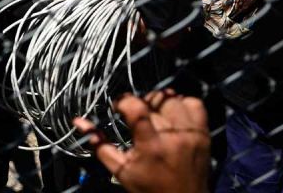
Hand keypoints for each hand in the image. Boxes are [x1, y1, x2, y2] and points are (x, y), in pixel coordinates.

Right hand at [73, 91, 209, 192]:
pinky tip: (173, 113)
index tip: (117, 108)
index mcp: (151, 146)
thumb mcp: (120, 170)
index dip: (123, 101)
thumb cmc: (149, 188)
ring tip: (152, 111)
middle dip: (139, 103)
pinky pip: (195, 105)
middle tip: (134, 114)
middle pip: (154, 102)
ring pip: (174, 100)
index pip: (136, 108)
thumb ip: (100, 144)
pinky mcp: (204, 135)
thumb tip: (79, 122)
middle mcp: (174, 137)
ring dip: (159, 101)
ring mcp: (192, 134)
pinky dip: (183, 104)